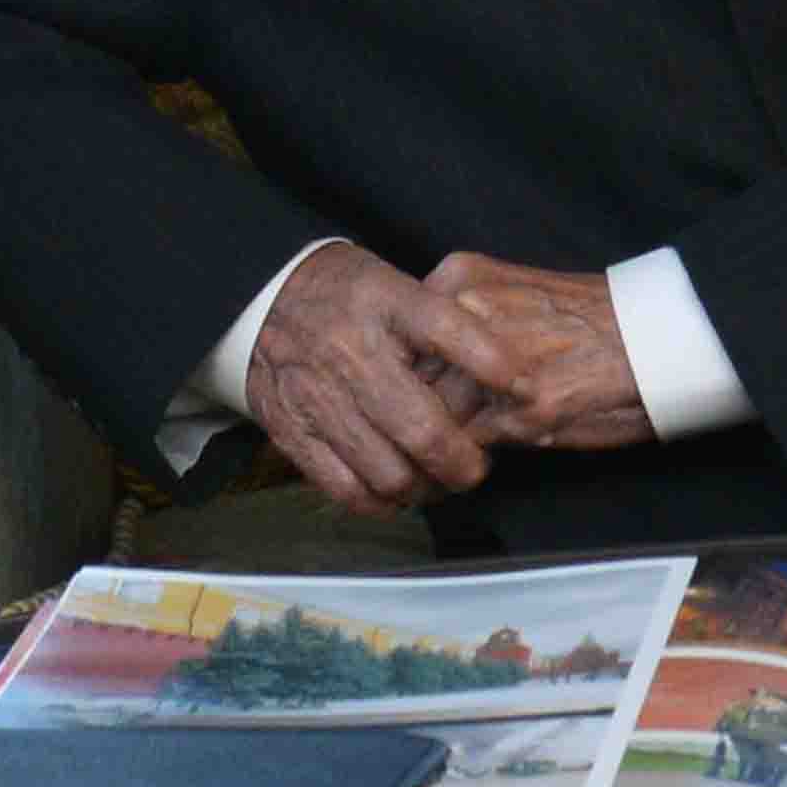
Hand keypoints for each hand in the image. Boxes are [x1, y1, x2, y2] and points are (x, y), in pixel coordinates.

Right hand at [242, 242, 534, 513]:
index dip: (494, 364)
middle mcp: (351, 351)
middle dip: (465, 462)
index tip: (527, 388)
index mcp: (384, 303)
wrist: (259, 302)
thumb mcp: (396, 284)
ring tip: (438, 479)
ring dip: (427, 487)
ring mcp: (319, 396)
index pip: (447, 330)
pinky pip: (346, 490)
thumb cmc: (345, 297)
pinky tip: (397, 490)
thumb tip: (508, 373)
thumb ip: (445, 322)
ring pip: (390, 472)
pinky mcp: (294, 432)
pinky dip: (381, 502)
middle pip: (423, 428)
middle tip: (477, 465)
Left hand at [412, 258, 652, 458]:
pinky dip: (461, 463)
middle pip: (405, 376)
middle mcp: (467, 314)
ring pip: (430, 415)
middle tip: (404, 441)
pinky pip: (467, 445)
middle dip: (406, 413)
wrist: (655, 336)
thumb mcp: (510, 295)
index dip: (397, 377)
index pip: (397, 338)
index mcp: (459, 278)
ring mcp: (491, 362)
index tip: (395, 400)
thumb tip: (414, 365)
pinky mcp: (519, 410)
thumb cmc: (590, 320)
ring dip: (428, 445)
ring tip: (428, 464)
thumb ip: (460, 320)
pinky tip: (465, 468)